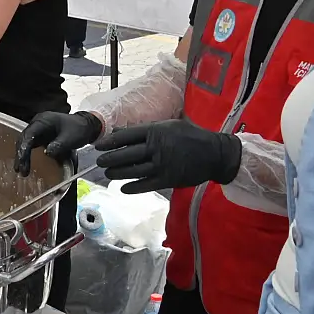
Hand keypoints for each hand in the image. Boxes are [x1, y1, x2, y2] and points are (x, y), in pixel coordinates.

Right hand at [14, 111, 103, 175]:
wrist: (85, 126)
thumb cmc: (78, 129)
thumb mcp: (70, 138)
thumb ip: (59, 145)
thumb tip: (47, 153)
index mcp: (43, 121)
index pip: (29, 135)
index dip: (24, 149)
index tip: (22, 162)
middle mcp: (37, 124)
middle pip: (23, 139)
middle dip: (20, 155)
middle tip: (20, 170)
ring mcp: (37, 130)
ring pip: (24, 142)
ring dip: (22, 156)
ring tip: (21, 170)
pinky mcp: (40, 136)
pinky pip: (30, 145)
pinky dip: (27, 155)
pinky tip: (25, 164)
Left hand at [94, 119, 241, 193]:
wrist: (215, 154)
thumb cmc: (190, 136)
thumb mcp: (169, 125)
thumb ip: (145, 128)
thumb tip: (120, 131)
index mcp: (156, 131)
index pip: (126, 136)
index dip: (109, 142)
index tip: (98, 146)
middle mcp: (157, 147)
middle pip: (126, 154)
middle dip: (109, 159)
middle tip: (99, 161)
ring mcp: (162, 164)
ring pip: (133, 170)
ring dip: (117, 173)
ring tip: (108, 173)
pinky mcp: (168, 179)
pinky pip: (146, 185)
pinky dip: (133, 187)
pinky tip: (123, 188)